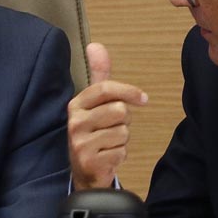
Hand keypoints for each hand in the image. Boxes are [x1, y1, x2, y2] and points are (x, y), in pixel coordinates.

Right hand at [67, 43, 147, 189]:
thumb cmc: (93, 132)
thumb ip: (99, 75)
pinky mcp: (89, 161)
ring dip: (123, 139)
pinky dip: (120, 155)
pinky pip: (121, 151)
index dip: (128, 92)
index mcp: (76, 104)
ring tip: (108, 143)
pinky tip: (108, 156)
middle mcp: (74, 122)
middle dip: (124, 121)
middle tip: (111, 128)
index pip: (105, 90)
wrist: (84, 171)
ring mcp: (80, 142)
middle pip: (119, 111)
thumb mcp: (94, 103)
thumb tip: (96, 45)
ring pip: (123, 132)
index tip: (143, 98)